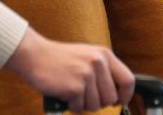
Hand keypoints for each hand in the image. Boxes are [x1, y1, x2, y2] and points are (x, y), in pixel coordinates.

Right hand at [5, 29, 135, 112]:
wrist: (34, 55)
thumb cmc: (60, 59)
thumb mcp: (87, 56)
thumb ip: (103, 71)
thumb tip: (116, 94)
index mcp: (104, 55)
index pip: (128, 79)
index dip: (125, 95)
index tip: (120, 101)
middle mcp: (98, 63)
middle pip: (111, 98)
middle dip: (99, 102)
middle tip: (86, 97)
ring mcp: (86, 75)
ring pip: (95, 105)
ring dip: (84, 105)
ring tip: (73, 93)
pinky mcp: (74, 87)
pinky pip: (79, 108)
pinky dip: (72, 107)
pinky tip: (65, 96)